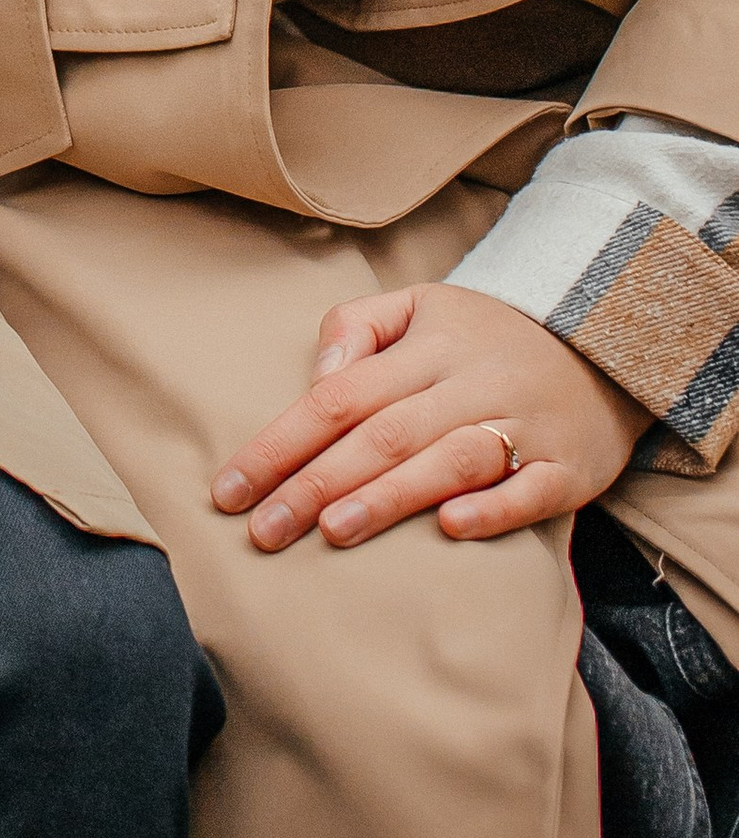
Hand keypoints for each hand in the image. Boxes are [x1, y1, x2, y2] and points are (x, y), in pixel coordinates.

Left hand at [210, 282, 644, 550]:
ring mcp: (524, 426)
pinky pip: (530, 491)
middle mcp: (470, 384)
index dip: (280, 443)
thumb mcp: (420, 305)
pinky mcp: (570, 468)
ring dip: (389, 496)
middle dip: (316, 482)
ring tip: (332, 531)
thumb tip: (313, 380)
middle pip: (383, 433)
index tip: (230, 489)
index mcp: (428, 347)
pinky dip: (492, 509)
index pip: (338, 396)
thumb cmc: (487, 335)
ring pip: (449, 460)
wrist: (607, 341)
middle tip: (263, 530)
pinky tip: (449, 529)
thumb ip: (355, 328)